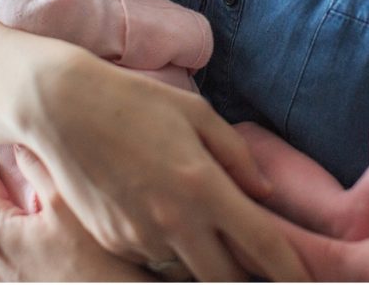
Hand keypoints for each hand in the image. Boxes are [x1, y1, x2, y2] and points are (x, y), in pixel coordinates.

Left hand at [0, 145, 155, 281]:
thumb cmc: (96, 267)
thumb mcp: (65, 203)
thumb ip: (38, 168)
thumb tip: (21, 144)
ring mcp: (6, 276)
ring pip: (0, 226)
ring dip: (8, 202)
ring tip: (18, 179)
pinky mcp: (22, 284)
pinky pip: (12, 246)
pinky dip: (19, 225)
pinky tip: (35, 214)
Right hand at [19, 57, 309, 280]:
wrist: (62, 108)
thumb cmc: (134, 101)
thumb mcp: (195, 114)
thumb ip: (237, 156)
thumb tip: (264, 193)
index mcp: (203, 186)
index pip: (263, 246)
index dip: (291, 272)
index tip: (306, 282)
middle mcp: (174, 221)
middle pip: (226, 280)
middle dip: (245, 277)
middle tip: (250, 257)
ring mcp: (140, 237)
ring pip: (187, 273)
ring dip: (203, 260)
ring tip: (197, 224)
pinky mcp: (113, 241)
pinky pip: (153, 260)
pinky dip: (168, 250)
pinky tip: (159, 213)